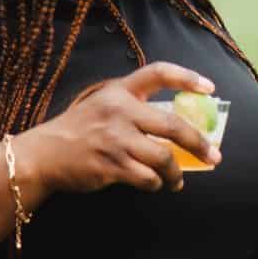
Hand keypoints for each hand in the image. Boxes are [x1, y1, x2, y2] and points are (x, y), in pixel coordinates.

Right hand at [24, 61, 218, 195]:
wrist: (43, 154)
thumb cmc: (78, 131)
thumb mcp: (103, 106)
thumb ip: (134, 110)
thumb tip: (177, 130)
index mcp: (119, 91)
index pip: (158, 74)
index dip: (187, 78)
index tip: (210, 89)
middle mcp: (119, 110)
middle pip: (173, 125)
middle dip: (198, 143)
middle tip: (213, 155)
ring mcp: (115, 139)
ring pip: (163, 157)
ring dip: (176, 173)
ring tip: (177, 180)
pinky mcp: (111, 165)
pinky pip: (147, 177)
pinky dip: (155, 183)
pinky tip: (153, 184)